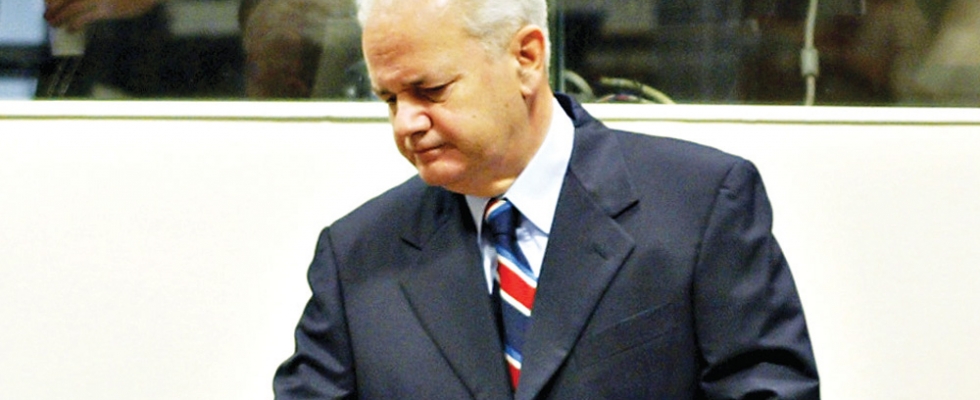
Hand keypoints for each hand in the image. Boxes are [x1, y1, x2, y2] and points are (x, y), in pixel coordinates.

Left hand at [44, 0, 163, 30]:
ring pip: (70, 8)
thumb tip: (79, 5)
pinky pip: (84, 18)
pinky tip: (71, 29)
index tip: (48, 4)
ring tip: (54, 24)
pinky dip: (74, 24)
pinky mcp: (107, 9)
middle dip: (52, 8)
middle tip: (47, 16)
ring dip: (59, 17)